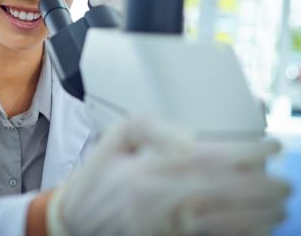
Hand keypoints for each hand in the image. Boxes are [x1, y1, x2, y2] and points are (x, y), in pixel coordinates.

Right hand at [46, 119, 289, 235]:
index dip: (243, 154)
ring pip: (220, 223)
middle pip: (220, 194)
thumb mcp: (115, 138)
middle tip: (284, 182)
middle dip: (259, 188)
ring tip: (279, 207)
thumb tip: (190, 138)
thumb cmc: (98, 177)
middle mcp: (158, 200)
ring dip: (256, 216)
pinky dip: (236, 235)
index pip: (204, 160)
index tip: (269, 148)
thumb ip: (152, 128)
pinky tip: (258, 229)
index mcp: (145, 170)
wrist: (75, 221)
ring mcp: (163, 227)